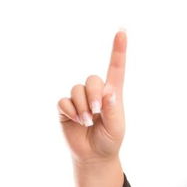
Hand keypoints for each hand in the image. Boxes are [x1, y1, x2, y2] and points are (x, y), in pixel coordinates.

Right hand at [58, 29, 127, 164]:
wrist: (94, 155)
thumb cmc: (110, 139)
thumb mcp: (116, 126)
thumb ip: (113, 109)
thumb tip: (108, 92)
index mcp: (113, 94)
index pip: (116, 68)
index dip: (118, 50)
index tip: (122, 31)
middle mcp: (96, 92)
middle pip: (92, 79)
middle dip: (94, 95)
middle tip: (97, 112)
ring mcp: (79, 99)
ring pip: (77, 90)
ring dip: (83, 107)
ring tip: (88, 121)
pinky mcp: (66, 107)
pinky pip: (64, 101)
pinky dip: (71, 112)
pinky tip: (77, 121)